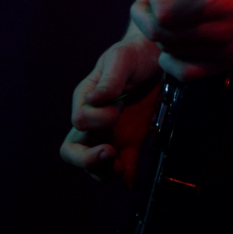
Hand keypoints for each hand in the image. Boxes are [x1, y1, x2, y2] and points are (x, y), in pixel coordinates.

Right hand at [60, 0, 179, 182]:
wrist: (158, 55)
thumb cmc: (134, 52)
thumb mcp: (122, 59)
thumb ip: (110, 80)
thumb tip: (93, 100)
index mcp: (86, 98)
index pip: (79, 121)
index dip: (98, 121)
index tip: (119, 107)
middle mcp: (95, 119)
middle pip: (74, 150)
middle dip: (88, 160)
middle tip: (110, 155)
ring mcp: (112, 132)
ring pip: (95, 165)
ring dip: (105, 171)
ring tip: (122, 166)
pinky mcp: (131, 139)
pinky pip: (125, 165)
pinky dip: (128, 177)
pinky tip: (134, 181)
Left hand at [130, 0, 232, 81]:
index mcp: (213, 0)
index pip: (164, 12)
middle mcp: (215, 30)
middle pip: (161, 34)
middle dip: (146, 15)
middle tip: (150, 1)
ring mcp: (221, 49)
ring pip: (170, 51)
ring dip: (160, 33)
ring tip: (168, 16)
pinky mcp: (227, 61)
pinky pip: (187, 73)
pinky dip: (172, 62)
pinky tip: (172, 47)